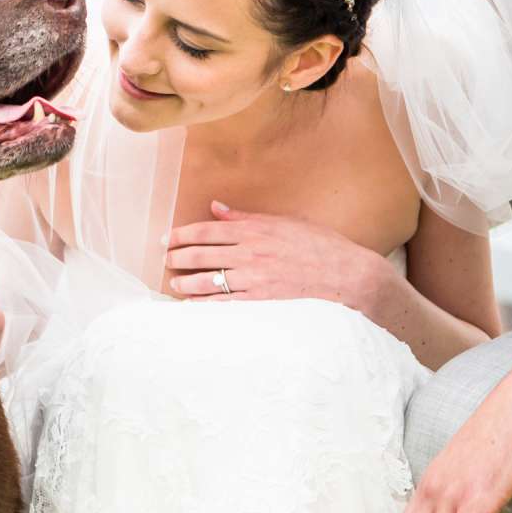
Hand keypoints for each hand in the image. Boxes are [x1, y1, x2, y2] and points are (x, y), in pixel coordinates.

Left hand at [165, 200, 382, 307]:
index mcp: (255, 230)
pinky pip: (224, 304)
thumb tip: (217, 207)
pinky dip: (204, 305)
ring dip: (186, 282)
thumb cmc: (321, 246)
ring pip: (208, 281)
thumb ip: (248, 216)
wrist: (346, 276)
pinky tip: (192, 305)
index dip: (182, 234)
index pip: (207, 230)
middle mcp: (251, 254)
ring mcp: (254, 280)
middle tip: (165, 260)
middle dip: (178, 257)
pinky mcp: (261, 302)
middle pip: (202, 254)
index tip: (167, 238)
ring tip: (174, 283)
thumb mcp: (286, 222)